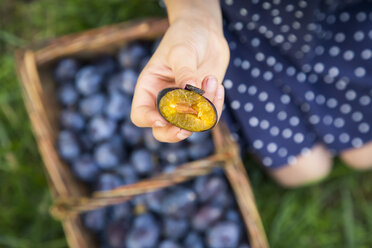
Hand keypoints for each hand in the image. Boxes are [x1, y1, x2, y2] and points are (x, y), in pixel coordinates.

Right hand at [131, 9, 228, 141]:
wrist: (205, 32)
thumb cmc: (186, 37)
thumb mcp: (181, 51)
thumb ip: (185, 72)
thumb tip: (191, 92)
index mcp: (149, 88)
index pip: (140, 114)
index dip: (149, 120)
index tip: (163, 118)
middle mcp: (164, 101)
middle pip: (162, 131)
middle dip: (175, 132)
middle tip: (187, 128)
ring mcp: (184, 105)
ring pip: (190, 127)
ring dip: (204, 110)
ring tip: (211, 80)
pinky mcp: (202, 104)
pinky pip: (208, 118)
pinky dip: (215, 107)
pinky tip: (218, 85)